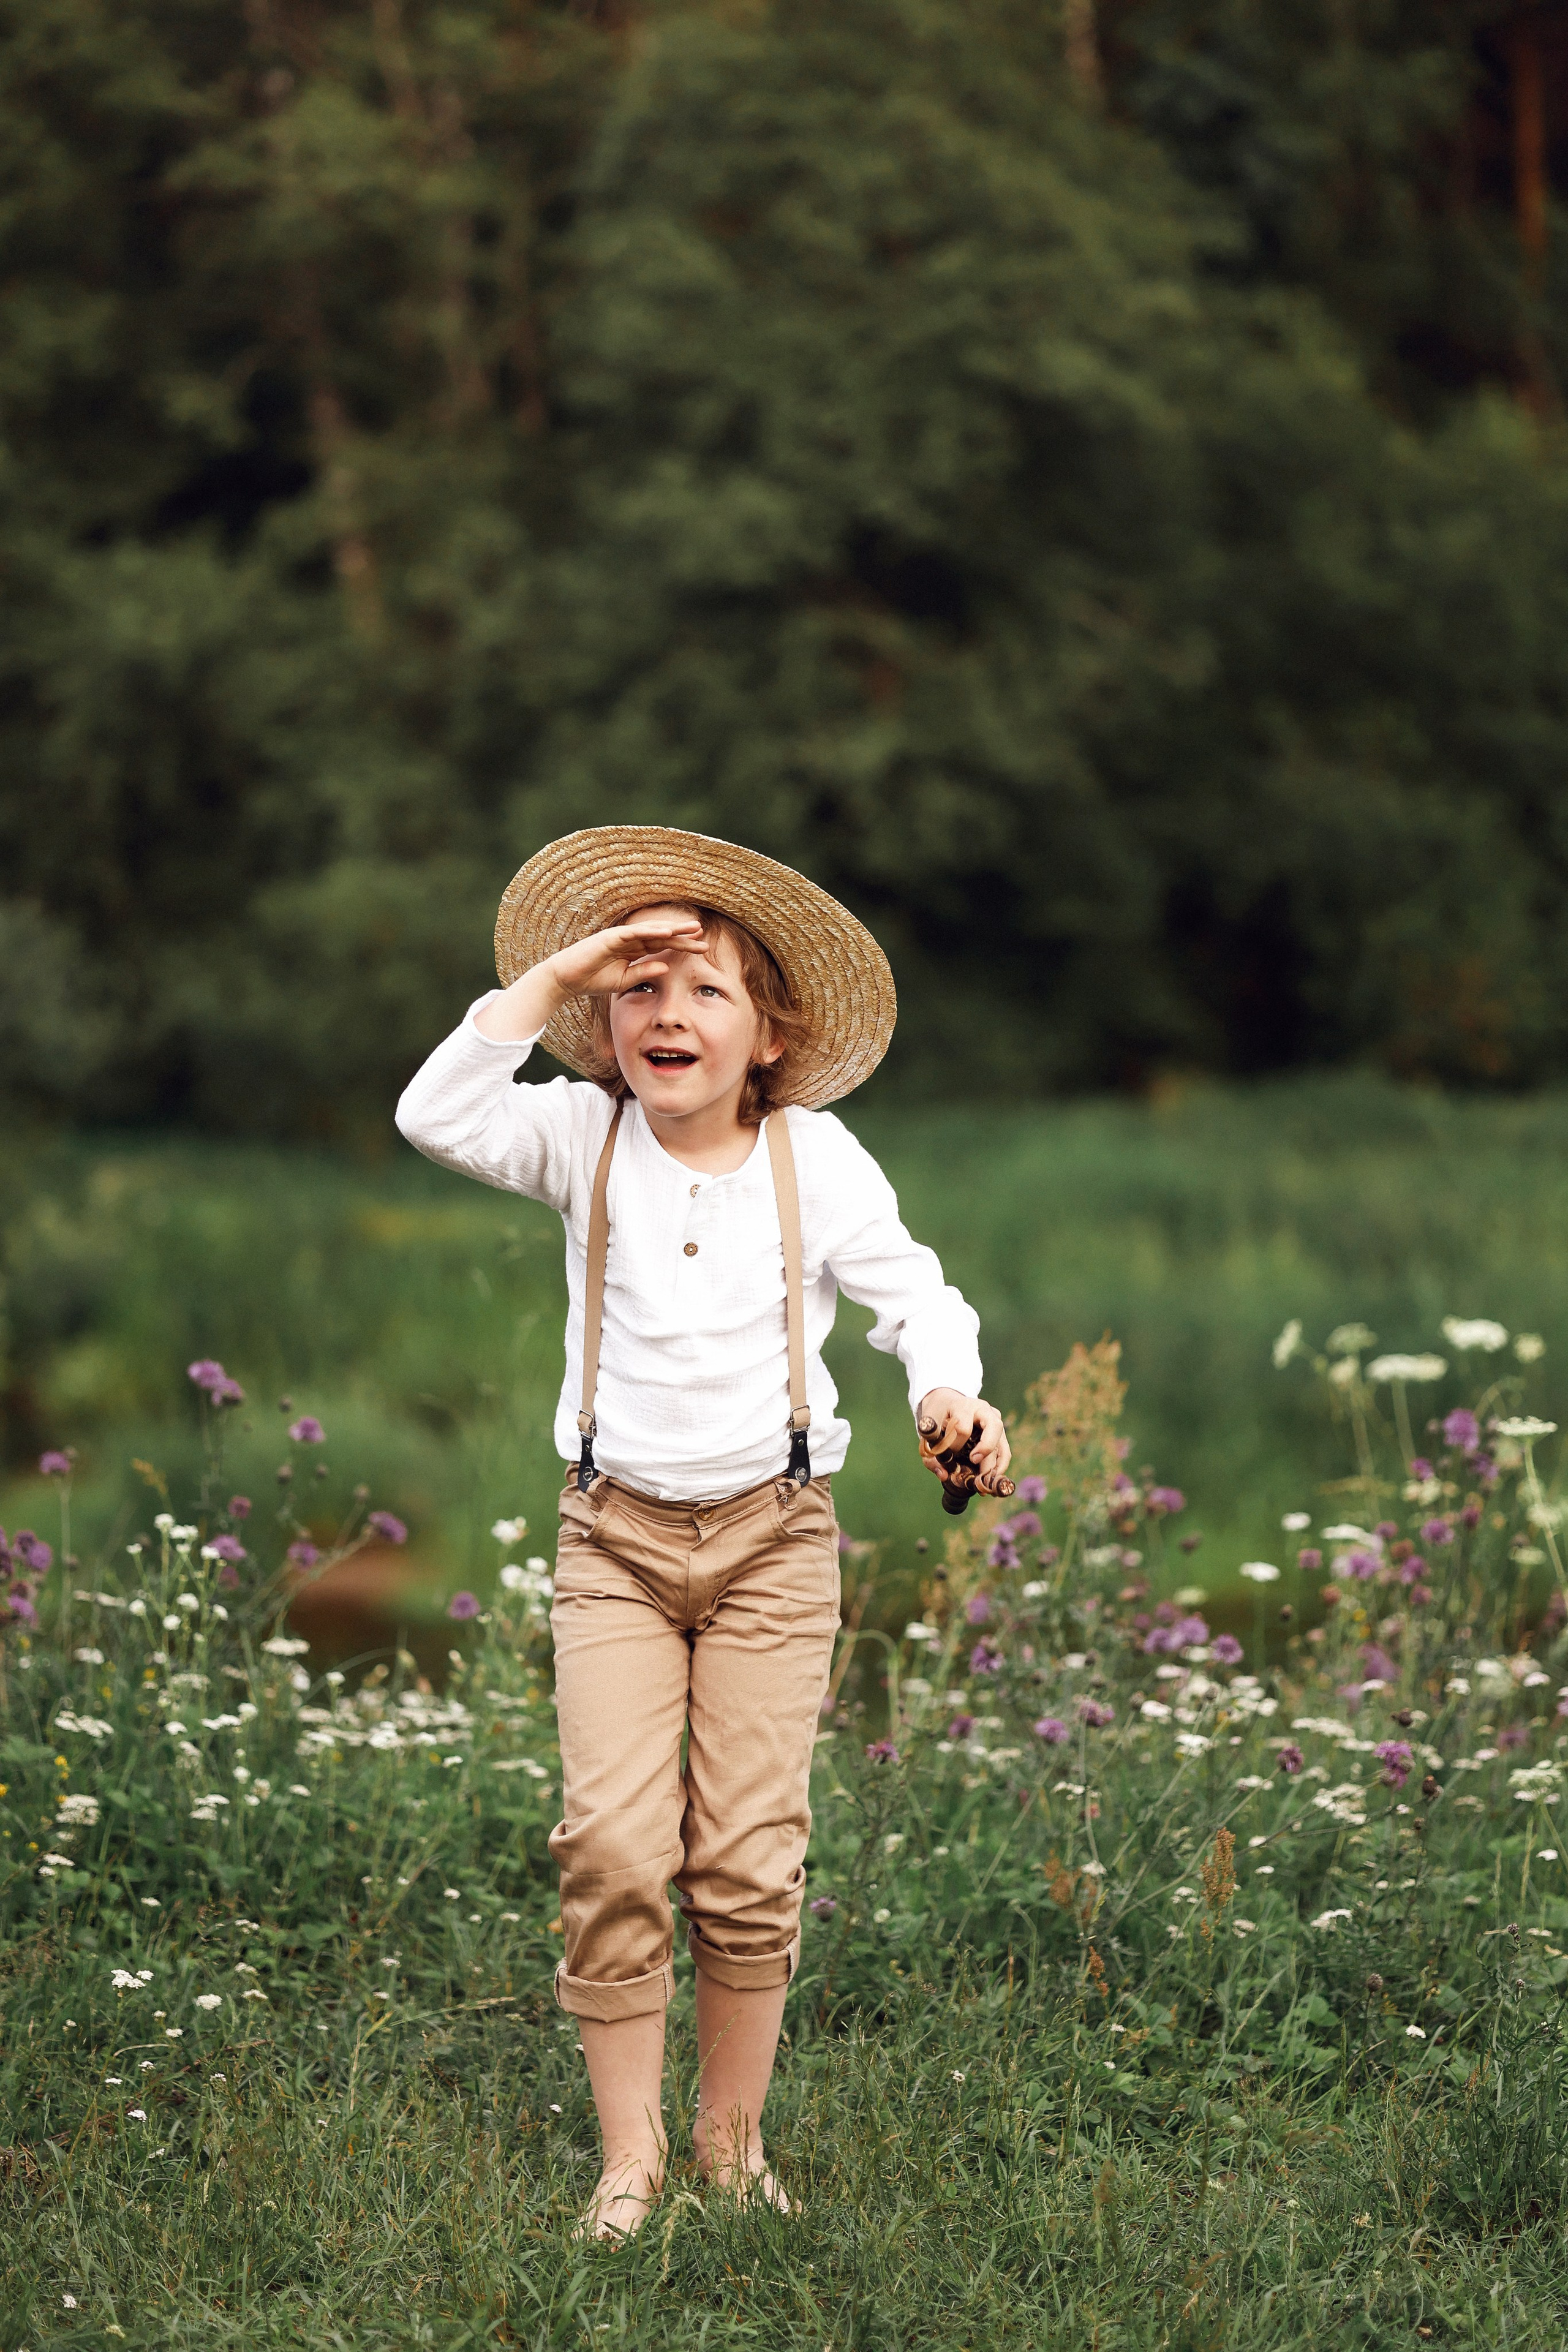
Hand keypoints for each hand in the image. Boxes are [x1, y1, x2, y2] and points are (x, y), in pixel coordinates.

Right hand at [547, 914, 708, 1001]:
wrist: (567, 979)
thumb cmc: (592, 980)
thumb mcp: (624, 981)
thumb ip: (644, 973)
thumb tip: (666, 968)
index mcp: (634, 951)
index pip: (663, 946)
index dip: (682, 946)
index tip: (701, 948)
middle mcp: (630, 940)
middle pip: (661, 936)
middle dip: (682, 935)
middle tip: (703, 934)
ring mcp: (621, 937)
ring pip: (652, 931)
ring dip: (672, 929)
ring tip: (692, 929)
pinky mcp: (611, 937)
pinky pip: (635, 933)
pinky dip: (651, 931)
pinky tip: (667, 932)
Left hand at [916, 1389, 1011, 1491]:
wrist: (945, 1403)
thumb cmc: (937, 1417)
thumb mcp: (928, 1432)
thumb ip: (930, 1455)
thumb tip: (943, 1475)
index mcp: (963, 1406)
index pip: (963, 1428)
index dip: (955, 1445)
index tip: (947, 1453)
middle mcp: (983, 1409)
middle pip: (993, 1427)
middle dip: (985, 1449)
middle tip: (974, 1462)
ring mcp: (994, 1419)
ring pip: (1001, 1441)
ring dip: (995, 1464)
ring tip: (985, 1481)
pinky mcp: (999, 1431)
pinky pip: (1004, 1449)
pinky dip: (1000, 1465)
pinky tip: (992, 1479)